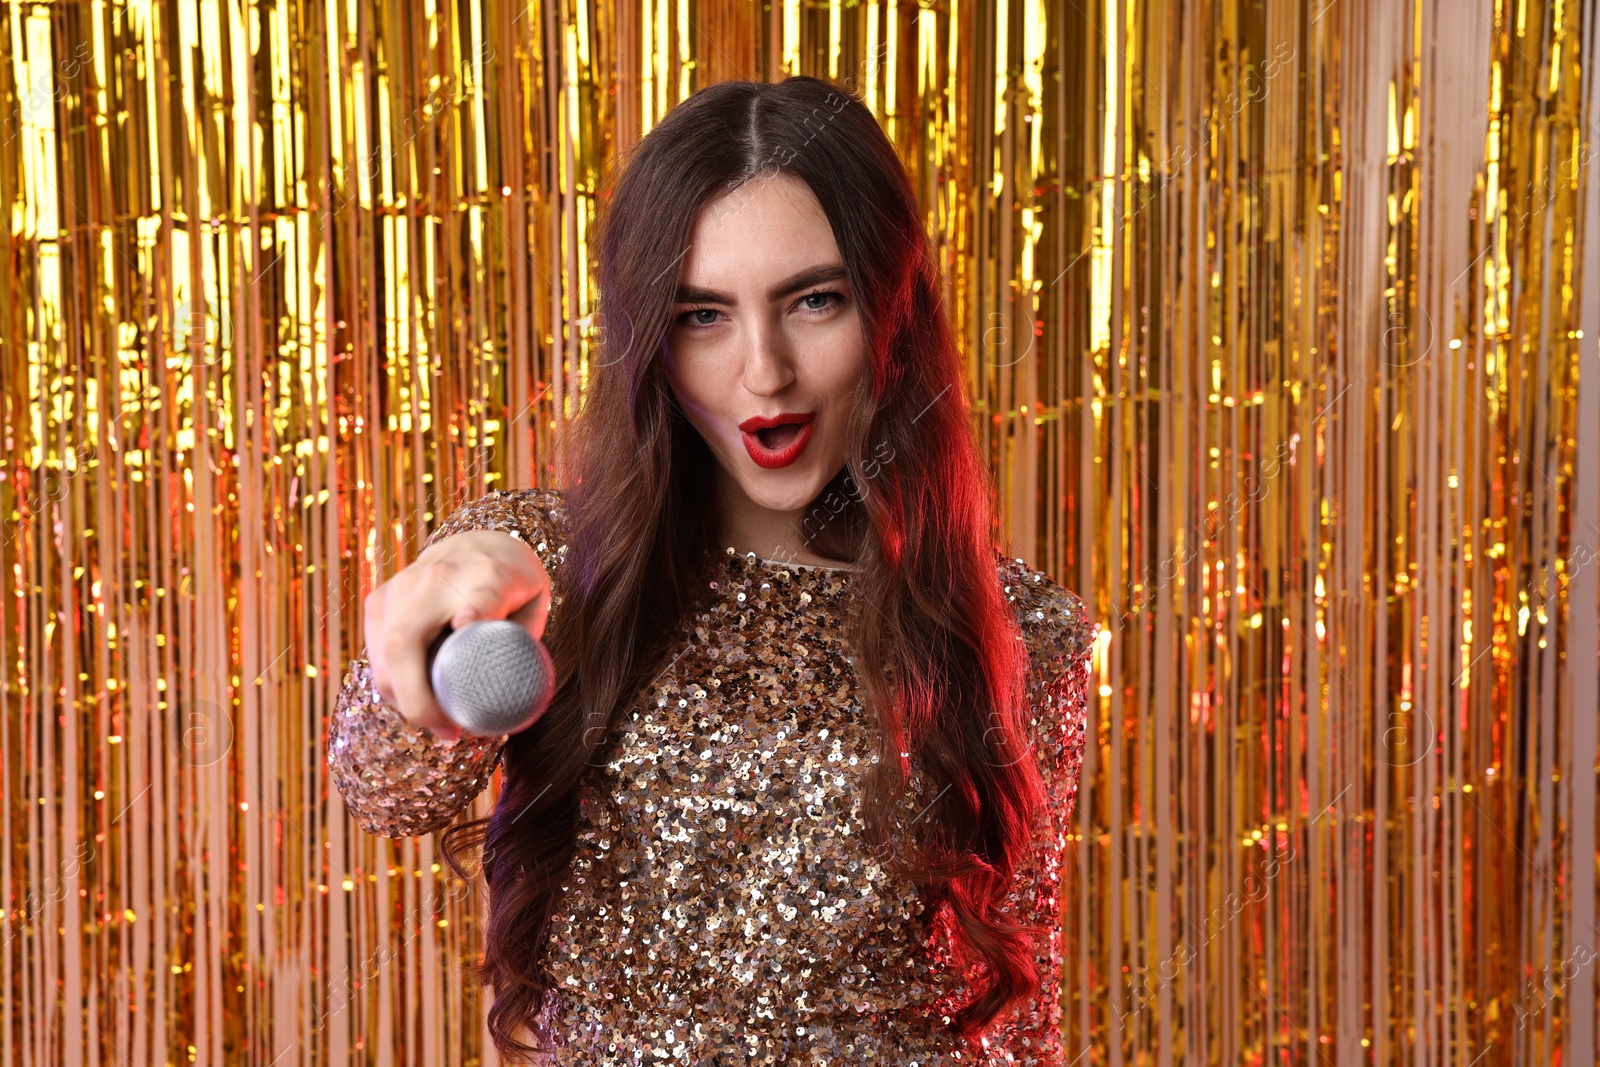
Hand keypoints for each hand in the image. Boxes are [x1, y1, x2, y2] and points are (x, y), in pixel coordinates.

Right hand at [363, 529, 550, 741]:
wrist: (478, 544)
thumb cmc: (512, 586)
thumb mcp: (533, 605)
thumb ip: (522, 642)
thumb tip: (507, 698)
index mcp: (488, 575)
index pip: (480, 596)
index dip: (473, 613)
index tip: (466, 626)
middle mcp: (436, 577)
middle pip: (405, 641)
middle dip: (418, 700)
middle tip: (451, 732)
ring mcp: (399, 587)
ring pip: (384, 658)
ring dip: (405, 702)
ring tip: (441, 725)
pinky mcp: (378, 601)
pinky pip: (376, 657)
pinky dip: (394, 688)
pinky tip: (417, 703)